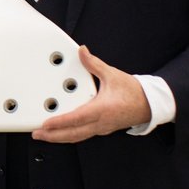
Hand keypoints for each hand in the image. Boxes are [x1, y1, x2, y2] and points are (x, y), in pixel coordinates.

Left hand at [31, 45, 151, 143]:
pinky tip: (62, 131)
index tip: (46, 124)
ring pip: (78, 136)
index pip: (76, 119)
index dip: (60, 123)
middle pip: (73, 134)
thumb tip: (82, 52)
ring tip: (45, 135)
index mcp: (102, 110)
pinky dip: (71, 134)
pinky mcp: (103, 129)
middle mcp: (100, 122)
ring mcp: (102, 128)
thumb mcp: (112, 74)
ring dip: (60, 137)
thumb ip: (94, 64)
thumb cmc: (134, 92)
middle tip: (37, 134)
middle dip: (54, 136)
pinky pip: (84, 134)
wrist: (150, 104)